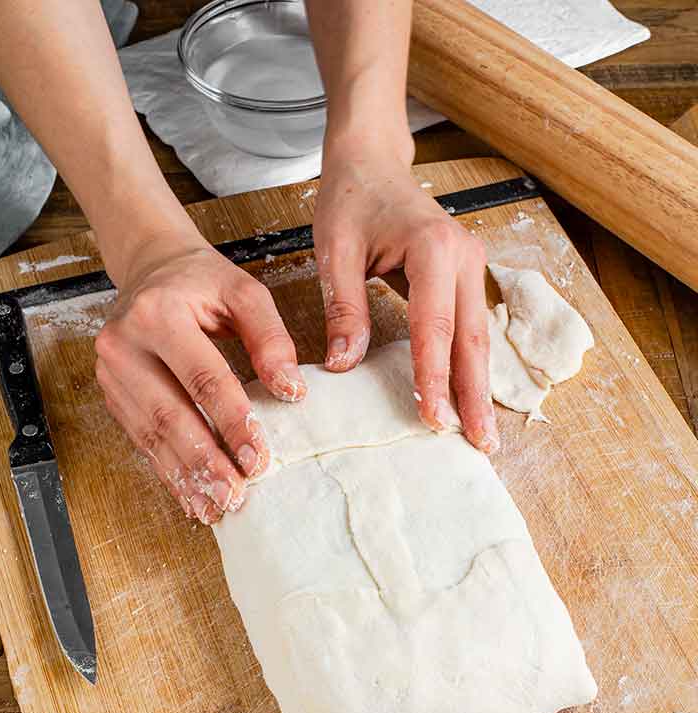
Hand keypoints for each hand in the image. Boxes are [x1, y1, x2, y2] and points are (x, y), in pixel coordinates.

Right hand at [94, 236, 304, 525]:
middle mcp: (124, 344)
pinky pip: (141, 440)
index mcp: (159, 313)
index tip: (257, 457)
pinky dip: (168, 472)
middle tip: (235, 494)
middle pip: (169, 414)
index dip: (232, 421)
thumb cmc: (200, 282)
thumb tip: (291, 390)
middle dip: (204, 461)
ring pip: (150, 436)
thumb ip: (270, 337)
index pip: (202, 378)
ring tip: (216, 506)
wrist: (149, 270)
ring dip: (185, 477)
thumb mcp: (242, 292)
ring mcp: (111, 373)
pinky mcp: (112, 395)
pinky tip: (192, 496)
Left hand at [313, 147, 494, 450]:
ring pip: (478, 337)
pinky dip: (471, 367)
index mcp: (432, 248)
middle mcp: (463, 257)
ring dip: (480, 387)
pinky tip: (469, 400)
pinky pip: (470, 329)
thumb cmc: (350, 200)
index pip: (435, 326)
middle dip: (475, 394)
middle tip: (480, 444)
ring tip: (482, 435)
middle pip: (471, 338)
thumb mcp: (334, 248)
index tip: (432, 419)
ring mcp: (470, 267)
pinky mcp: (465, 277)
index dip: (434, 376)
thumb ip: (343, 306)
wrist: (371, 163)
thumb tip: (344, 365)